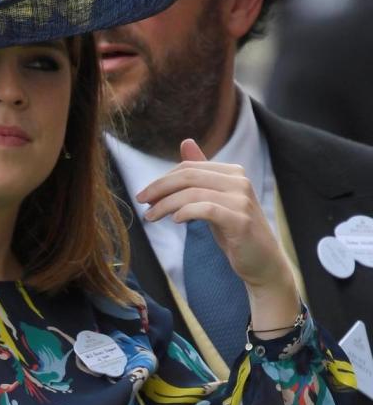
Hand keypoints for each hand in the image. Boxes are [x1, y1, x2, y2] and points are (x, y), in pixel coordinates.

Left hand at [136, 139, 298, 332]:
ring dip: (165, 205)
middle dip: (159, 188)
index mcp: (233, 172)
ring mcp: (242, 200)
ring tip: (151, 217)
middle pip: (188, 176)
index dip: (162, 180)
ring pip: (192, 193)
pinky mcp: (241, 220)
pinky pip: (205, 209)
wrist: (263, 263)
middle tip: (141, 202)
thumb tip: (186, 142)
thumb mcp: (215, 198)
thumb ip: (201, 173)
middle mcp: (239, 181)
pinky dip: (185, 212)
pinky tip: (174, 220)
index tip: (145, 195)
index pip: (188, 167)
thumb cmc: (234, 230)